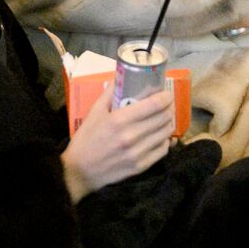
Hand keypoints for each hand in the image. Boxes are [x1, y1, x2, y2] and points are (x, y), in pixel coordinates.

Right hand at [61, 81, 173, 200]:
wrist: (79, 172)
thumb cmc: (86, 139)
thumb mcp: (94, 112)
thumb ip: (110, 93)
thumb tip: (122, 75)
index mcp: (120, 119)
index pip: (154, 104)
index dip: (166, 96)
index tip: (167, 93)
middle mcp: (131, 135)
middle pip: (163, 117)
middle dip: (168, 108)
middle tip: (166, 105)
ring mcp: (137, 153)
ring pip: (165, 133)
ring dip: (168, 123)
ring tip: (164, 119)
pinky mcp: (140, 167)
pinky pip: (163, 150)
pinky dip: (165, 141)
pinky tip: (160, 136)